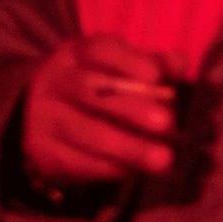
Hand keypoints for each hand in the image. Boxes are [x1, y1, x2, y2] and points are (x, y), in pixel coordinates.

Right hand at [21, 35, 179, 186]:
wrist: (43, 118)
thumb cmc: (101, 89)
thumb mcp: (123, 68)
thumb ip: (155, 64)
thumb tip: (180, 67)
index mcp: (78, 54)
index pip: (100, 50)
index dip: (130, 62)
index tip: (157, 77)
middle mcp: (57, 82)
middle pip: (90, 91)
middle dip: (131, 108)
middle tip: (167, 123)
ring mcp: (45, 118)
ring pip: (86, 132)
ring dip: (129, 147)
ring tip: (163, 159)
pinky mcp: (42, 153)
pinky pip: (78, 162)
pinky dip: (112, 168)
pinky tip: (136, 170)